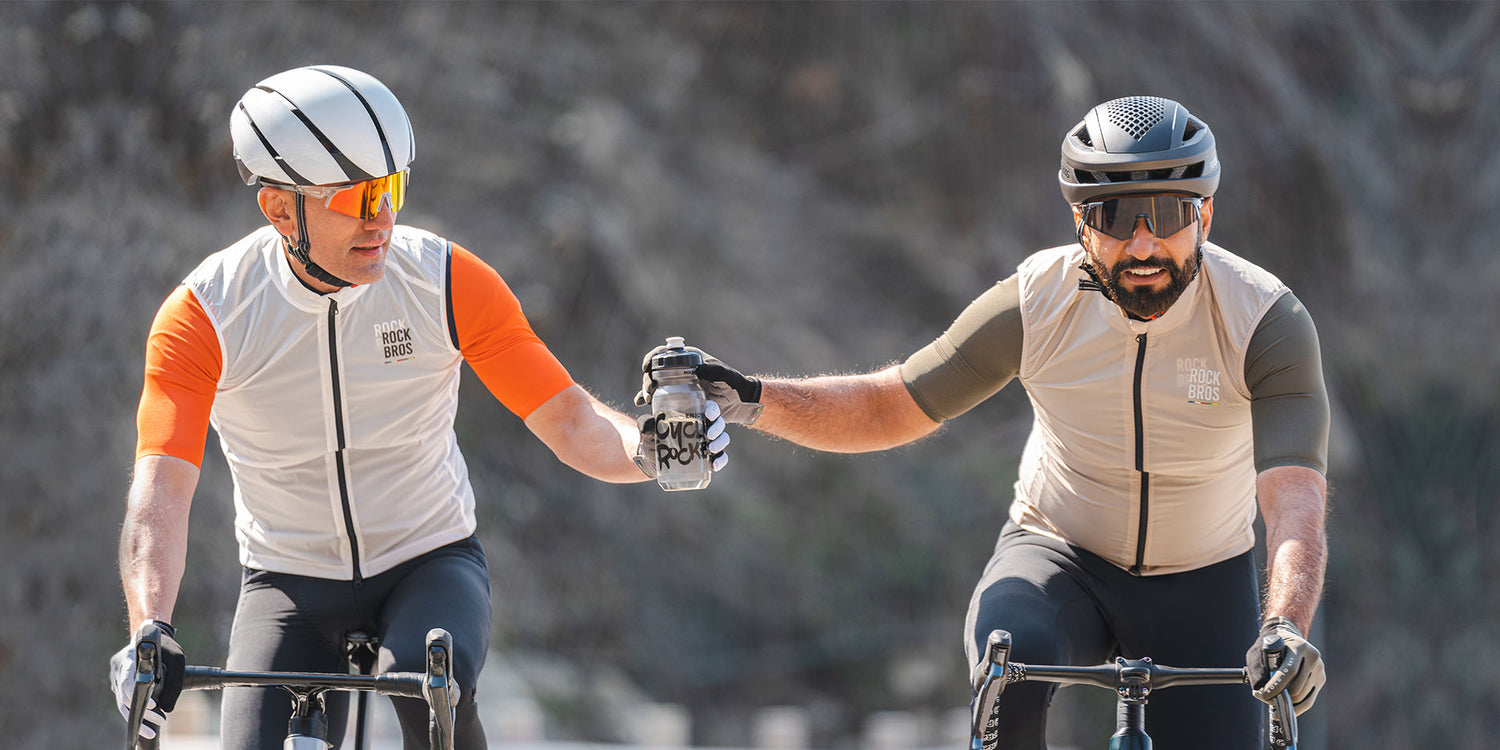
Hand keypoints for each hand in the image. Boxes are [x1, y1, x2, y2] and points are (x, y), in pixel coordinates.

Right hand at [110, 622, 185, 739]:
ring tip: (152, 731)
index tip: (154, 705)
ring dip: (138, 717)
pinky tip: (146, 724)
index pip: (128, 680)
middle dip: (143, 711)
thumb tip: (167, 709)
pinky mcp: (119, 685)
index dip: (138, 695)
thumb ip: (174, 681)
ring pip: (123, 703)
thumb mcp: (177, 658)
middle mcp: (118, 668)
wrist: (150, 635)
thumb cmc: (164, 645)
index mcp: (129, 657)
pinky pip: (124, 702)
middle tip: (160, 721)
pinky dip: (135, 713)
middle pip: (125, 696)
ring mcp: (116, 677)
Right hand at [634, 344, 762, 425]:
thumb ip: (714, 371)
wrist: (739, 402)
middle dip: (647, 379)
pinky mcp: (680, 399)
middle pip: (656, 371)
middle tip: (649, 390)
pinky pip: (661, 399)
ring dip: (646, 390)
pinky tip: (642, 405)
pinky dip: (650, 401)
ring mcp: (679, 385)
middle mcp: (681, 370)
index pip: (665, 354)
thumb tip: (696, 370)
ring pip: (655, 385)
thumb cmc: (734, 384)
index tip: (647, 368)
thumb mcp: (725, 376)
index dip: (652, 358)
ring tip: (645, 399)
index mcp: (689, 359)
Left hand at [635, 400, 729, 477]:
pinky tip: (714, 466)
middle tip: (708, 435)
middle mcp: (704, 427)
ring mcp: (707, 443)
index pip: (709, 408)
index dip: (713, 410)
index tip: (708, 414)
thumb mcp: (649, 430)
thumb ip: (646, 424)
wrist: (651, 459)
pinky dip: (720, 461)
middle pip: (719, 423)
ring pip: (722, 439)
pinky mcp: (707, 458)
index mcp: (694, 415)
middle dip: (717, 428)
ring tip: (711, 449)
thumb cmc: (653, 438)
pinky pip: (720, 458)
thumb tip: (647, 422)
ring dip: (720, 443)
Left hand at [1245, 617, 1324, 714]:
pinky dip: (1295, 708)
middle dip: (1279, 696)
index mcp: (1299, 646)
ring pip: (1302, 697)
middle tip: (1264, 697)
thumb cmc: (1270, 647)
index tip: (1265, 695)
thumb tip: (1259, 689)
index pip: (1290, 670)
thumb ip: (1257, 668)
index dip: (1277, 685)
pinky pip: (1308, 701)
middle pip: (1297, 687)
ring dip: (1286, 703)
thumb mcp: (1259, 651)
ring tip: (1272, 698)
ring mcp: (1319, 670)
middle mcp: (1313, 658)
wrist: (1287, 639)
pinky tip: (1284, 708)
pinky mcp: (1321, 680)